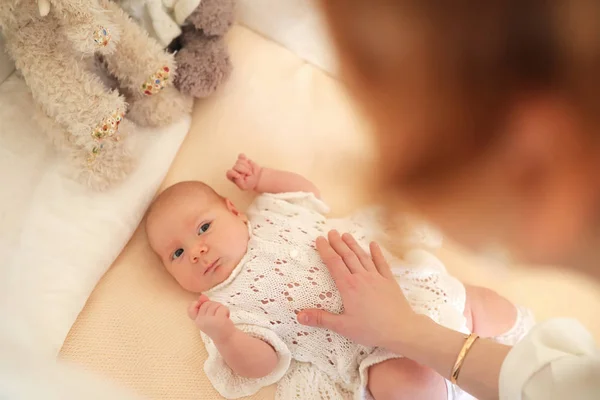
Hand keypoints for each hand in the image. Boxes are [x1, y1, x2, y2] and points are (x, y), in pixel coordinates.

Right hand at [188, 295, 234, 343]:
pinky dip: (226, 311)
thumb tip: (202, 296)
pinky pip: (222, 308)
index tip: (203, 307)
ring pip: (215, 304)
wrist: (226, 338)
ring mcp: (209, 321)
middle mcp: (201, 321)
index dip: (196, 304)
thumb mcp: (209, 316)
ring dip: (221, 308)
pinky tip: (226, 318)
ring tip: (222, 317)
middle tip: (217, 315)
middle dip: (214, 306)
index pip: (191, 309)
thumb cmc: (217, 326)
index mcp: (197, 320)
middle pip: (206, 303)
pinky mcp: (218, 320)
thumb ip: (204, 305)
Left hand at [226, 154, 261, 190]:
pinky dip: (244, 158)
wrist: (257, 178)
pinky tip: (248, 162)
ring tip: (249, 171)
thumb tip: (237, 174)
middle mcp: (234, 170)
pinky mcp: (243, 159)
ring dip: (247, 166)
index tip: (239, 176)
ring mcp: (238, 164)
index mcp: (232, 177)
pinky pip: (241, 155)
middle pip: (236, 166)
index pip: (229, 172)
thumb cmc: (250, 183)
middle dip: (244, 170)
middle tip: (248, 174)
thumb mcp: (244, 186)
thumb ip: (238, 181)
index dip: (234, 173)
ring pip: (240, 161)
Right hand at [298, 230, 418, 348]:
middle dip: (337, 243)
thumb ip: (321, 319)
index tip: (319, 239)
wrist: (401, 329)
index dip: (325, 250)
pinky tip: (373, 244)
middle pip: (347, 256)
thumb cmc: (371, 330)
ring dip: (353, 245)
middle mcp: (362, 277)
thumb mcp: (343, 327)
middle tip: (331, 232)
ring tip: (346, 234)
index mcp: (348, 287)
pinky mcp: (389, 281)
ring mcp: (377, 277)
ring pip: (362, 257)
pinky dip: (377, 253)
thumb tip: (299, 316)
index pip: (333, 263)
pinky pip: (382, 263)